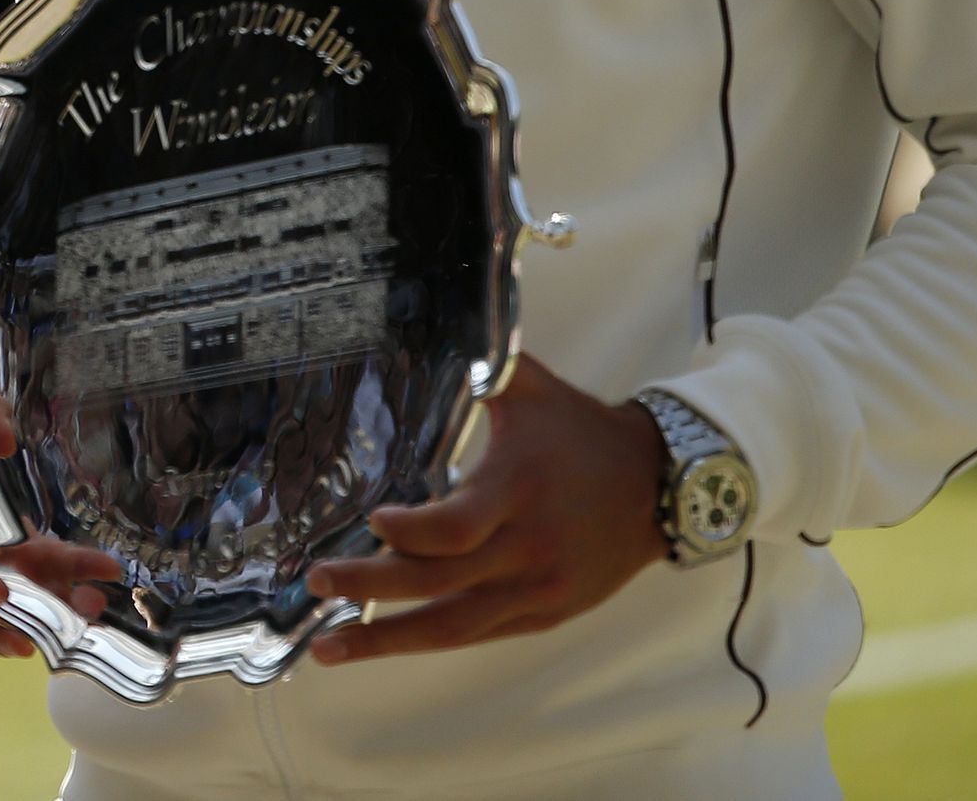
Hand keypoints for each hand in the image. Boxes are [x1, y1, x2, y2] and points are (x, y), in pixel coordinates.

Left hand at [303, 354, 666, 665]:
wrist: (661, 484)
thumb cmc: (582, 430)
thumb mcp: (530, 387)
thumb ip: (476, 365)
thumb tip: (421, 326)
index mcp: (517, 491)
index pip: (456, 529)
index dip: (409, 532)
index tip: (371, 518)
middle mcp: (526, 549)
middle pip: (440, 584)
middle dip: (370, 587)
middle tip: (314, 582)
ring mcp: (537, 590)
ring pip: (455, 627)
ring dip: (388, 640)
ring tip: (328, 650)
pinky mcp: (546, 613)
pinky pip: (480, 635)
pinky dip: (431, 640)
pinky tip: (387, 643)